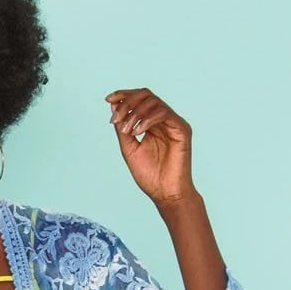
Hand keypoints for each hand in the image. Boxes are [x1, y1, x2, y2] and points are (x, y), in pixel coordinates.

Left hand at [104, 88, 195, 208]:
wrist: (165, 194)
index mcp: (151, 123)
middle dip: (128, 102)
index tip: (108, 99)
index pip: (139, 100)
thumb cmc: (150, 176)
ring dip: (136, 113)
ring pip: (154, 102)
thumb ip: (122, 128)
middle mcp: (163, 120)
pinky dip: (148, 119)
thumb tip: (113, 104)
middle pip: (146, 95)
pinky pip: (164, 113)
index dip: (124, 95)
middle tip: (116, 117)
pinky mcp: (182, 129)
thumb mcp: (129, 149)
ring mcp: (173, 123)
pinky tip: (138, 131)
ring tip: (127, 130)